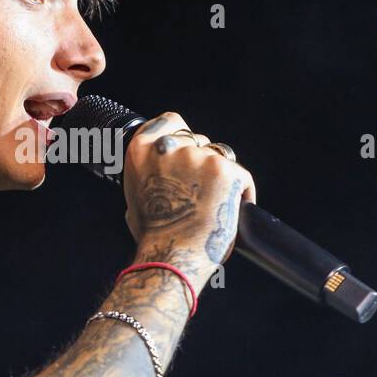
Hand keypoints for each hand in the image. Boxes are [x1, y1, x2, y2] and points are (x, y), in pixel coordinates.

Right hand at [122, 112, 256, 268]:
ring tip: (213, 205)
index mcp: (142, 150)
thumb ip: (147, 175)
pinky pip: (242, 177)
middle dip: (203, 162)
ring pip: (220, 158)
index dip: (183, 133)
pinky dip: (240, 193)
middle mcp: (170, 147)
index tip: (189, 146)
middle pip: (199, 140)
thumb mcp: (134, 197)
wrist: (173, 255)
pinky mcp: (226, 170)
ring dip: (221, 177)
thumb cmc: (153, 235)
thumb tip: (156, 173)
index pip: (170, 121)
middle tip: (200, 192)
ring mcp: (199, 156)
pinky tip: (231, 210)